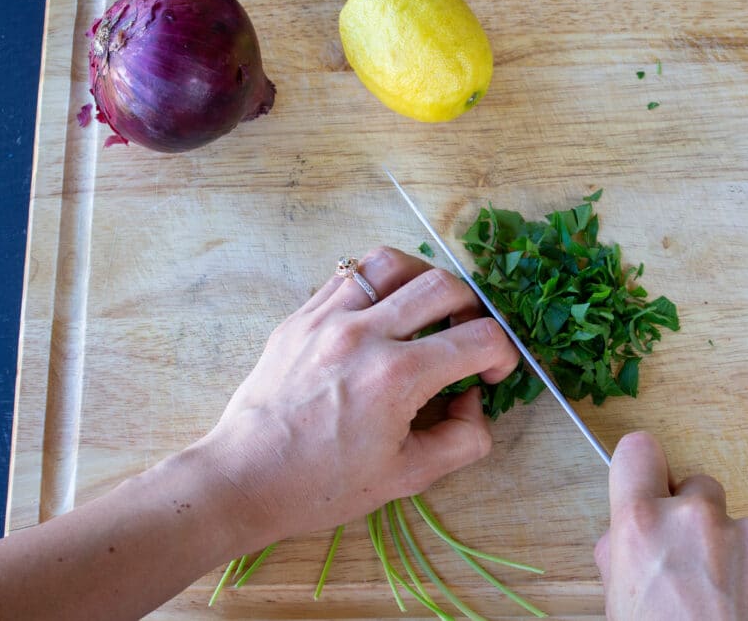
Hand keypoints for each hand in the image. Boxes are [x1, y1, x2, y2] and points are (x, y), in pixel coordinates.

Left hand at [197, 246, 518, 554]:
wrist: (244, 480)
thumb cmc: (322, 485)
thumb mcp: (408, 477)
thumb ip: (462, 438)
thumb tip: (473, 399)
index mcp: (396, 377)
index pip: (479, 337)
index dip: (503, 354)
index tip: (492, 373)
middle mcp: (364, 334)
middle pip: (443, 285)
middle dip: (473, 310)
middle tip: (465, 339)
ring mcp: (327, 318)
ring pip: (392, 262)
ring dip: (423, 279)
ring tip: (426, 310)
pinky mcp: (300, 316)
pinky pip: (350, 275)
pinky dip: (379, 284)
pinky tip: (382, 313)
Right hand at [594, 432, 747, 619]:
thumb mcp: (620, 606)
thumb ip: (623, 555)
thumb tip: (629, 535)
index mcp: (642, 526)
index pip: (638, 450)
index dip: (644, 469)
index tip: (650, 485)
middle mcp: (696, 518)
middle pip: (697, 488)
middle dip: (696, 521)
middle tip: (695, 571)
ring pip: (740, 525)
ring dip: (737, 554)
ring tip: (732, 607)